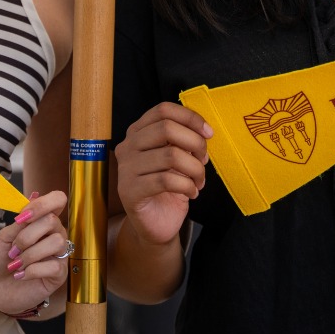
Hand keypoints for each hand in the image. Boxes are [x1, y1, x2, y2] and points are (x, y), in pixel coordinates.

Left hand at [0, 191, 69, 314]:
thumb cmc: (0, 261)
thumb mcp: (4, 238)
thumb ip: (19, 222)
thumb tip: (33, 197)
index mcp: (42, 221)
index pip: (58, 200)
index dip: (43, 203)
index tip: (23, 216)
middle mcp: (55, 234)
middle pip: (52, 221)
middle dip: (27, 236)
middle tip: (13, 249)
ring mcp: (59, 254)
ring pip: (56, 242)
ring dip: (29, 254)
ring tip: (16, 264)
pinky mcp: (59, 274)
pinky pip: (54, 266)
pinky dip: (32, 270)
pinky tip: (21, 275)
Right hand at [113, 102, 210, 246]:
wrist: (156, 223)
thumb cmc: (168, 187)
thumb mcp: (177, 158)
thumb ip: (183, 140)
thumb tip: (203, 131)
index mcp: (138, 132)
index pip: (163, 110)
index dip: (190, 117)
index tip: (208, 133)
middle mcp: (128, 146)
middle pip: (166, 128)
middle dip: (195, 143)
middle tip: (204, 161)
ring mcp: (126, 169)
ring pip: (170, 155)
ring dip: (195, 170)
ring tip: (199, 181)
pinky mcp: (130, 191)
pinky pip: (166, 180)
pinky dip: (187, 186)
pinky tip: (192, 193)